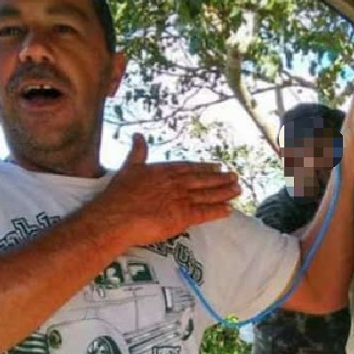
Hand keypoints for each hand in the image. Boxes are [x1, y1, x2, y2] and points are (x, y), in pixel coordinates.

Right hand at [87, 134, 240, 245]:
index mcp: (164, 171)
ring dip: (224, 192)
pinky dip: (218, 211)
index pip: (189, 168)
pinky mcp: (183, 216)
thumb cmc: (118, 195)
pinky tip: (229, 210)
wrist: (115, 217)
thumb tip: (138, 135)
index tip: (217, 167)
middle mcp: (176, 183)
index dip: (205, 168)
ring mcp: (181, 199)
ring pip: (207, 194)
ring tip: (238, 190)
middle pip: (203, 180)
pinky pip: (204, 213)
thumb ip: (137, 152)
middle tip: (235, 177)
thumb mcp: (128, 168)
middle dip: (220, 179)